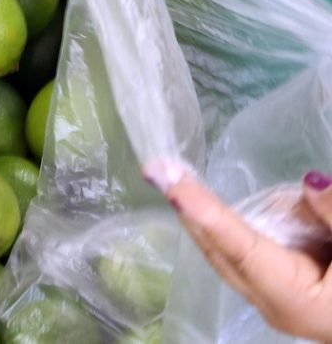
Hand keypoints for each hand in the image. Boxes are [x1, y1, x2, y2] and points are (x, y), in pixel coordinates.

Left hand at [164, 171, 331, 339]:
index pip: (239, 246)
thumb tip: (312, 184)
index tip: (170, 184)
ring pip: (227, 247)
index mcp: (292, 299)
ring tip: (191, 180)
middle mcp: (270, 301)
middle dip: (190, 207)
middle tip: (157, 169)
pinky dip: (234, 224)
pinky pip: (245, 247)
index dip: (205, 213)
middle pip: (219, 247)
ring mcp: (269, 297)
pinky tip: (237, 206)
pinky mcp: (276, 287)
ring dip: (212, 214)